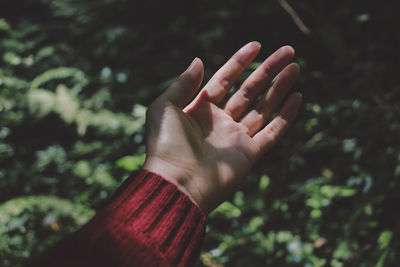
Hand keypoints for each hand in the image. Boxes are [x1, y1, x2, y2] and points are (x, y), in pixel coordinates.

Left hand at [144, 42, 300, 213]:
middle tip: (288, 52)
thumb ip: (183, 84)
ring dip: (280, 88)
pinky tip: (297, 98)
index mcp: (200, 110)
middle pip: (249, 91)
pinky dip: (286, 117)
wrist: (177, 185)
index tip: (256, 45)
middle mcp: (220, 122)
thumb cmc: (166, 146)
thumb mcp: (165, 107)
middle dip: (268, 71)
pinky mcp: (249, 155)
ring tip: (295, 68)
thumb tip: (199, 60)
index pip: (225, 80)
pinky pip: (272, 132)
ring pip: (263, 108)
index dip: (240, 62)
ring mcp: (236, 139)